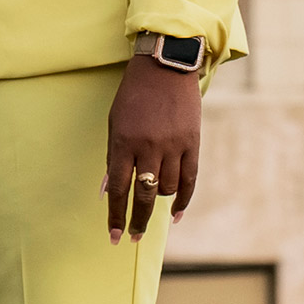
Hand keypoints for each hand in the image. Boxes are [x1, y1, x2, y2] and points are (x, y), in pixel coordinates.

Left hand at [103, 53, 201, 240]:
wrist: (165, 66)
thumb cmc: (134, 94)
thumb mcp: (115, 122)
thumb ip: (114, 157)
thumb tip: (110, 190)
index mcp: (124, 141)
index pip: (119, 189)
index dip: (115, 215)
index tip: (113, 236)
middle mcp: (148, 146)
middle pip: (143, 195)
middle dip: (136, 220)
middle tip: (132, 237)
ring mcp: (173, 146)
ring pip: (166, 189)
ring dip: (157, 200)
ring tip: (151, 200)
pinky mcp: (193, 143)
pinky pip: (189, 180)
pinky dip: (183, 200)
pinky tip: (175, 215)